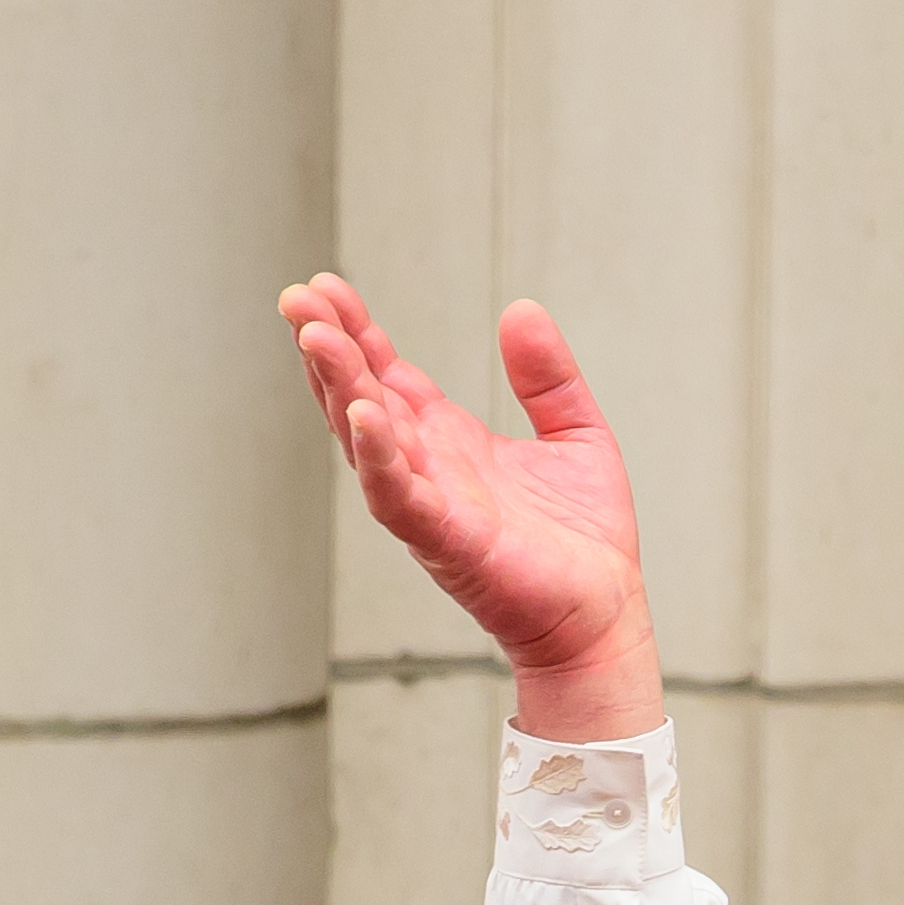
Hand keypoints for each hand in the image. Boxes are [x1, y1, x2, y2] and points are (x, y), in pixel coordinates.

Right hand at [280, 274, 659, 736]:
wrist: (606, 617)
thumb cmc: (585, 540)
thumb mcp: (577, 433)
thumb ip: (548, 376)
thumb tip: (522, 309)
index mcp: (448, 440)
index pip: (386, 374)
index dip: (356, 330)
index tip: (326, 286)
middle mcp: (426, 469)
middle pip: (359, 397)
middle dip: (327, 349)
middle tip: (297, 299)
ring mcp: (430, 506)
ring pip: (365, 441)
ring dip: (337, 389)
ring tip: (314, 338)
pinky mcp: (448, 542)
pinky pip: (399, 497)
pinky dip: (378, 457)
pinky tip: (363, 414)